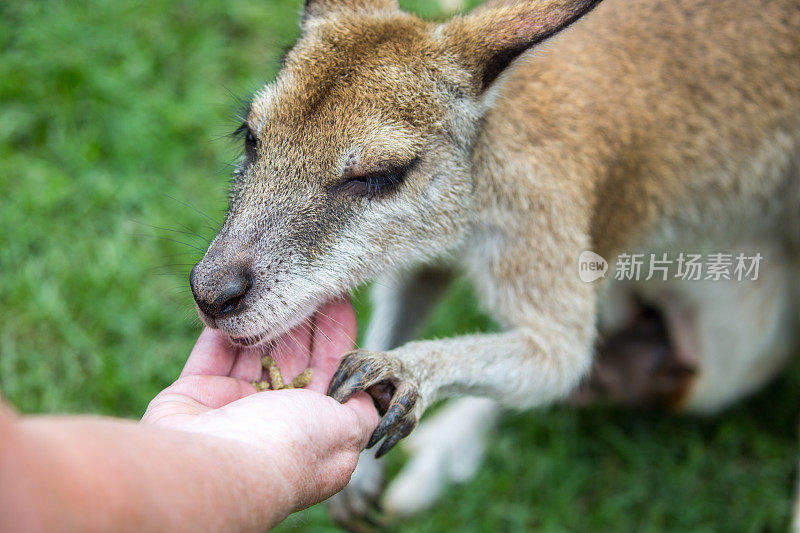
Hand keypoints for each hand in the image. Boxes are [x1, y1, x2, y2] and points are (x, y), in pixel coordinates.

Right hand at [142, 297, 377, 511]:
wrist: (219, 469)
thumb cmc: (291, 446)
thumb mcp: (347, 429)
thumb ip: (362, 410)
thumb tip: (371, 396)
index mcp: (312, 427)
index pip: (331, 373)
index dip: (336, 336)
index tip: (340, 297)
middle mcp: (274, 417)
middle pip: (292, 357)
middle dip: (299, 319)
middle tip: (306, 279)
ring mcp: (232, 406)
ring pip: (252, 351)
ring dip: (261, 319)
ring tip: (271, 282)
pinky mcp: (194, 394)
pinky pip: (209, 354)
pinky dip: (219, 331)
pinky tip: (233, 305)